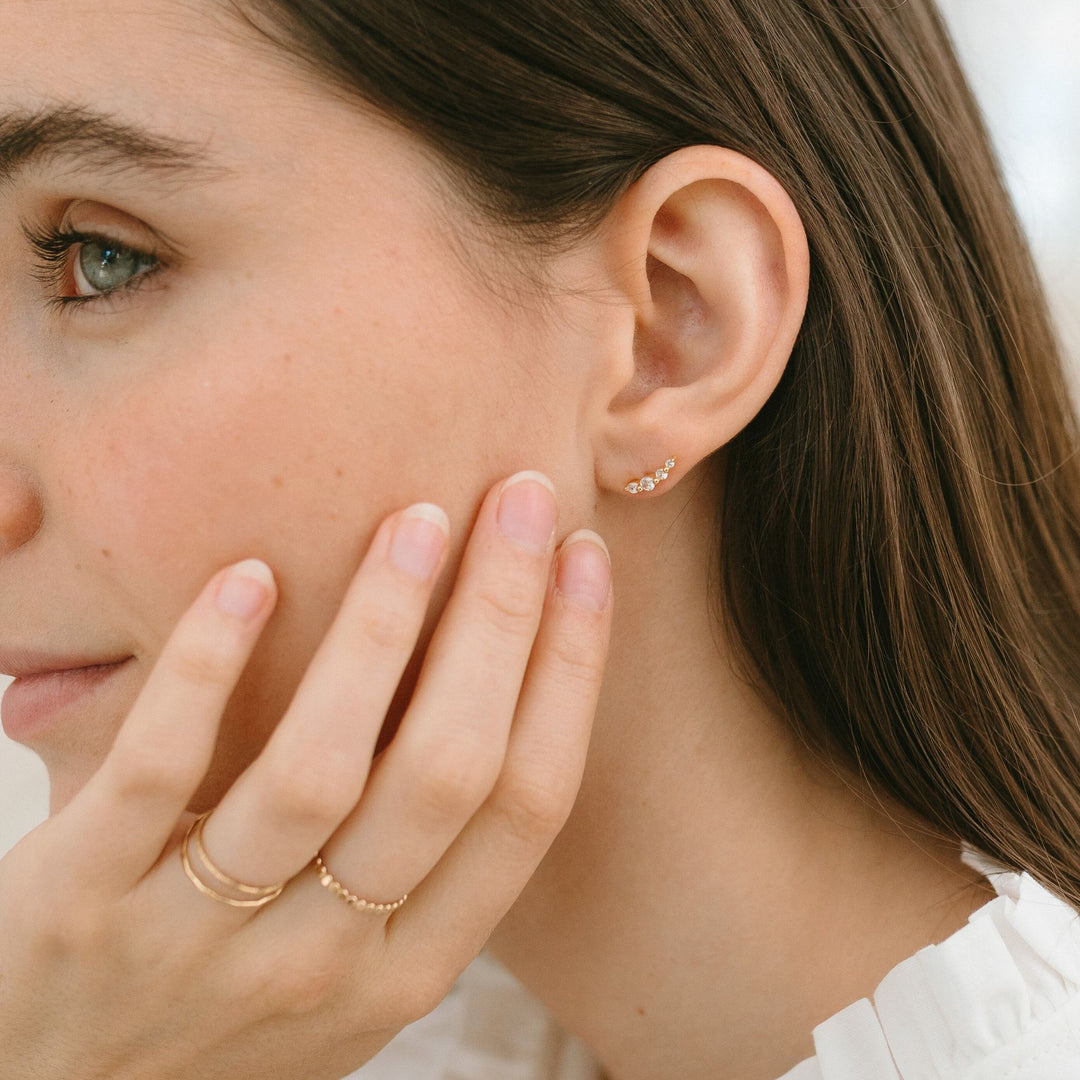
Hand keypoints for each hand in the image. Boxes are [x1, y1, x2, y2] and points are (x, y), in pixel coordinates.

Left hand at [0, 471, 611, 1079]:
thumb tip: (479, 682)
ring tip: (417, 520)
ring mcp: (202, 940)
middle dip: (502, 620)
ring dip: (382, 630)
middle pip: (448, 771)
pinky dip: (211, 665)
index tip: (583, 561)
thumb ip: (404, 864)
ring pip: (323, 767)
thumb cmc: (214, 1016)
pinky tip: (251, 577)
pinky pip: (162, 769)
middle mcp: (325, 962)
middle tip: (521, 498)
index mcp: (407, 968)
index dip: (570, 671)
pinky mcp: (82, 905)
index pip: (526, 804)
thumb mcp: (343, 971)